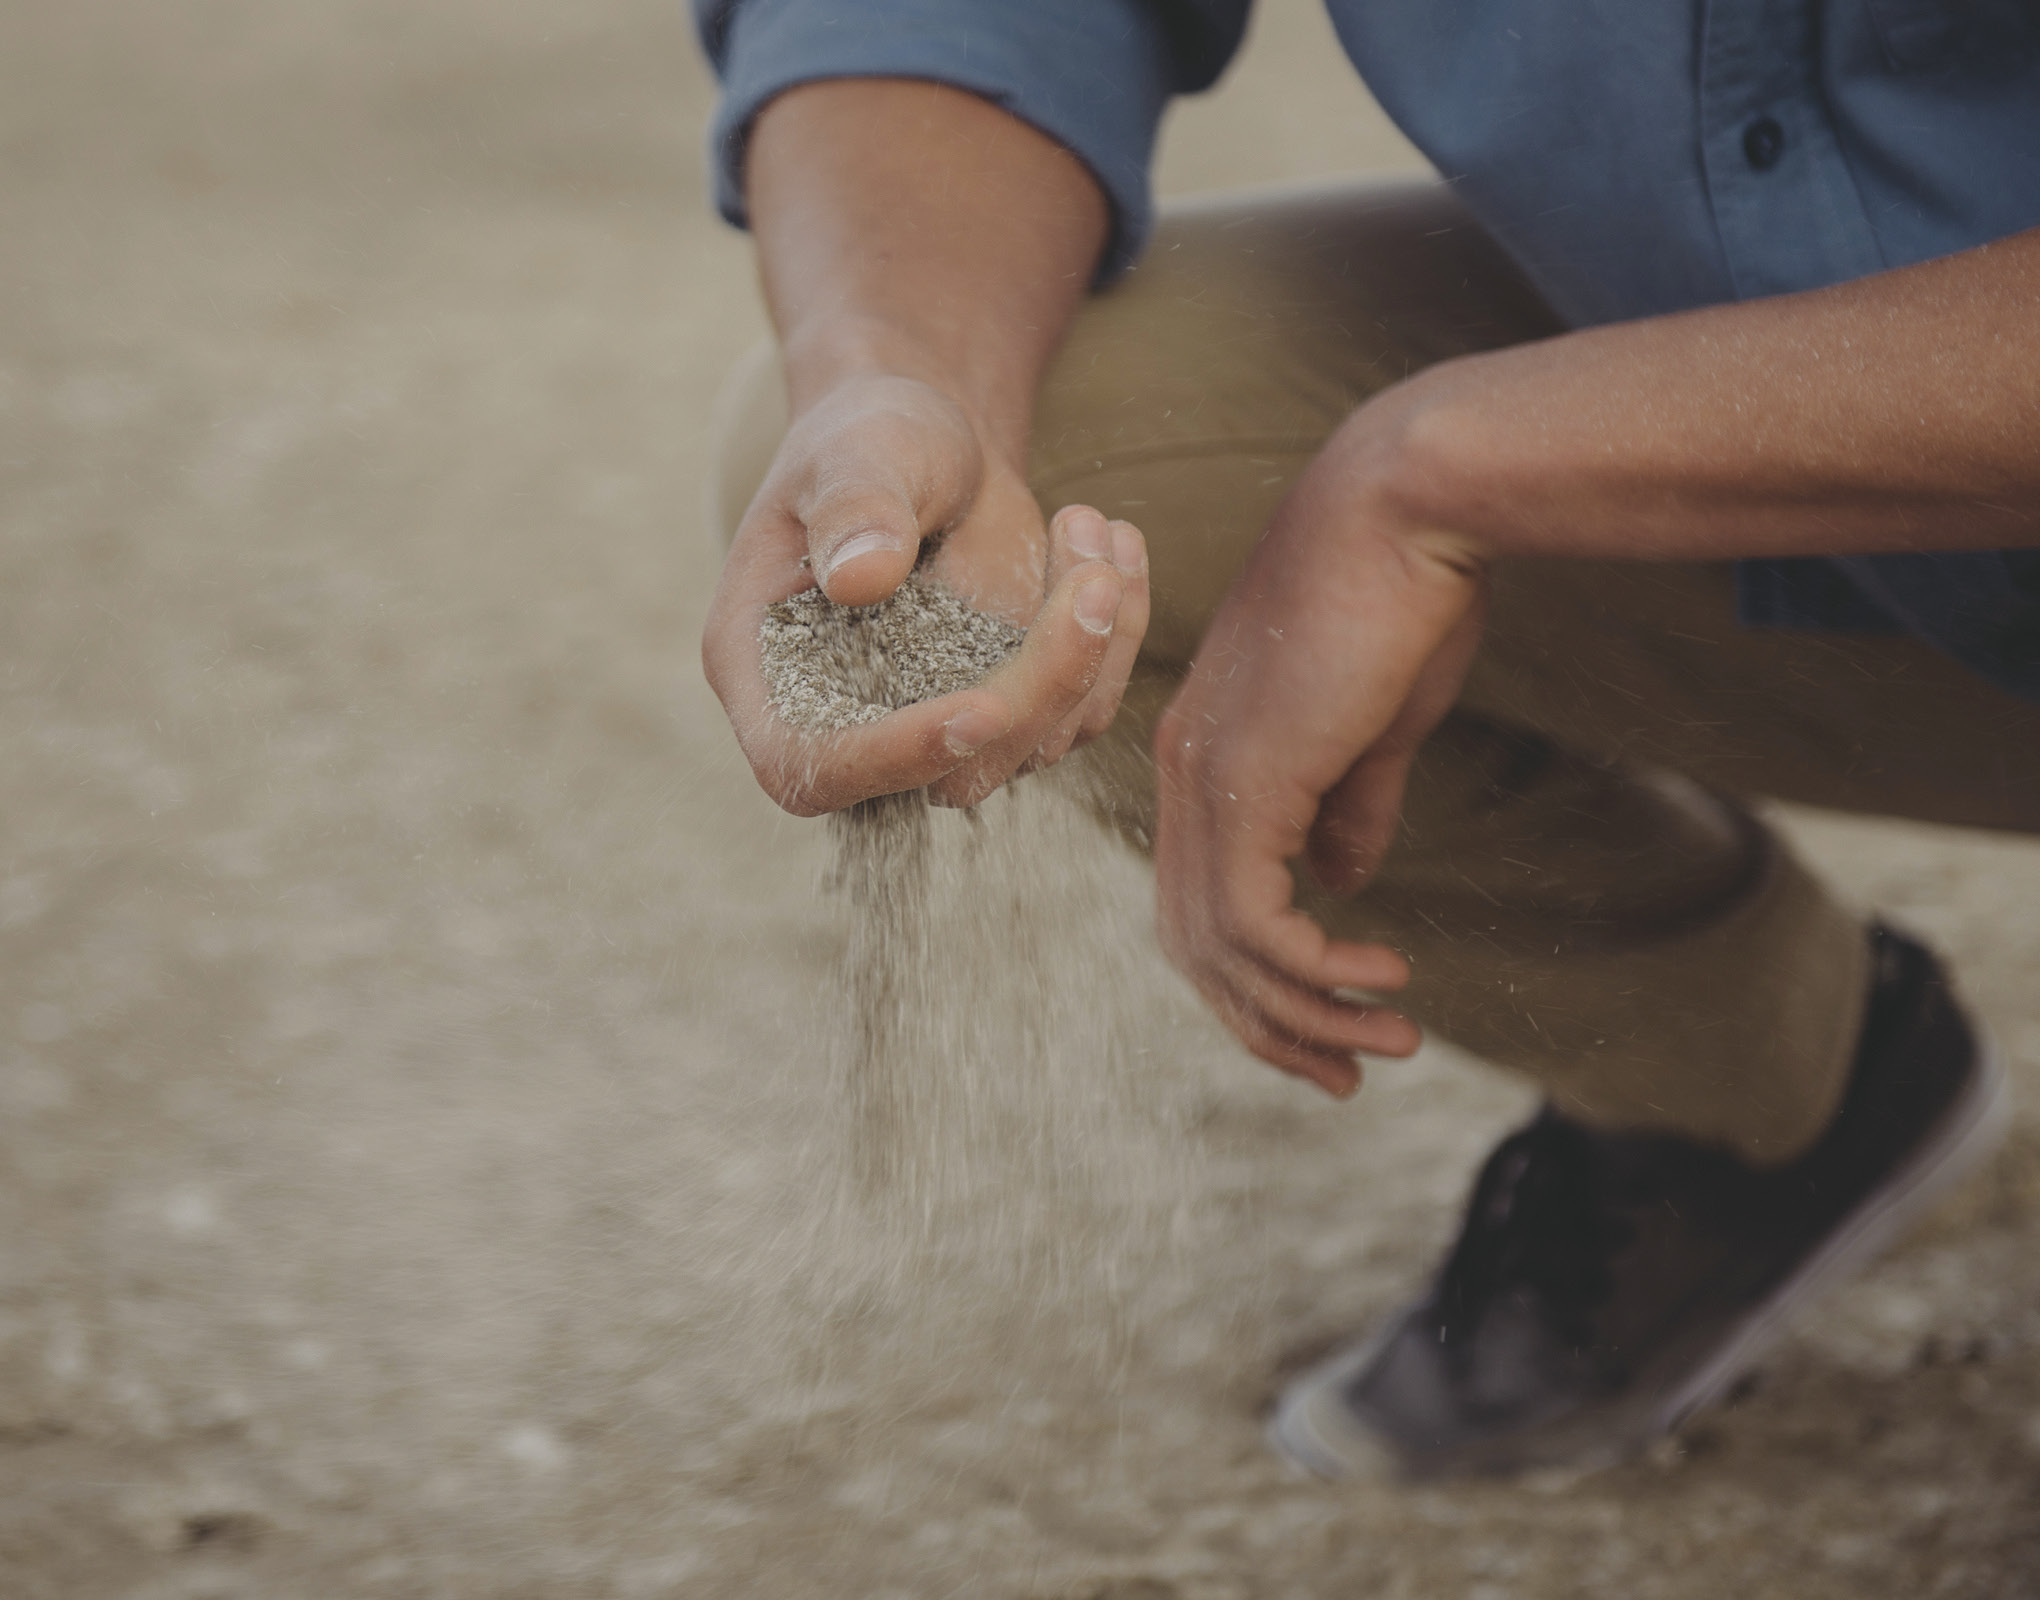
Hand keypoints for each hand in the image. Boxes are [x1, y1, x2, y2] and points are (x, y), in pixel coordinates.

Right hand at [703, 374, 1149, 813]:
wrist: (927, 441)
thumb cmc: (867, 438)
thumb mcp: (853, 452)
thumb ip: (854, 509)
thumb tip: (862, 578)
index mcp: (768, 675)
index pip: (813, 765)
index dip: (893, 759)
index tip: (979, 709)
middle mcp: (853, 722)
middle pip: (951, 772)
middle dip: (1038, 685)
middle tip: (1091, 576)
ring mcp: (940, 725)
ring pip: (1036, 746)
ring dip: (1092, 646)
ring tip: (1090, 522)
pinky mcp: (1014, 710)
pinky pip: (1084, 707)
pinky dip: (1117, 634)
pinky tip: (1115, 544)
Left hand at [1153, 392, 1486, 1096]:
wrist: (1408, 506)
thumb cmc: (1402, 598)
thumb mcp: (1374, 725)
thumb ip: (1348, 807)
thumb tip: (1342, 883)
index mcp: (1206, 758)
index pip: (1202, 897)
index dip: (1258, 976)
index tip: (1332, 1023)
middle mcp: (1184, 774)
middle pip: (1195, 942)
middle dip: (1270, 1022)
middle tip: (1347, 1076)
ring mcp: (1205, 778)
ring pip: (1223, 947)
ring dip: (1307, 1013)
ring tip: (1391, 1042)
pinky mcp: (1247, 781)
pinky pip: (1257, 920)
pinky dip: (1315, 969)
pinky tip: (1385, 978)